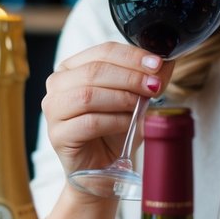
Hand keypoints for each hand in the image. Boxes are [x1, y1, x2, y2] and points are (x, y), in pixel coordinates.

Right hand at [41, 42, 174, 184]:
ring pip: (88, 94)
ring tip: (141, 105)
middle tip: (154, 85)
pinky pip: (88, 122)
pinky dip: (115, 121)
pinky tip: (129, 123)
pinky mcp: (57, 135)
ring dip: (122, 98)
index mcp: (73, 67)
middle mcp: (58, 84)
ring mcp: (53, 110)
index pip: (103, 51)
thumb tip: (166, 61)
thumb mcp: (136, 98)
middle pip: (94, 70)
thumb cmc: (115, 129)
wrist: (103, 167)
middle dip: (130, 76)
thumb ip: (148, 78)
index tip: (157, 64)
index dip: (132, 56)